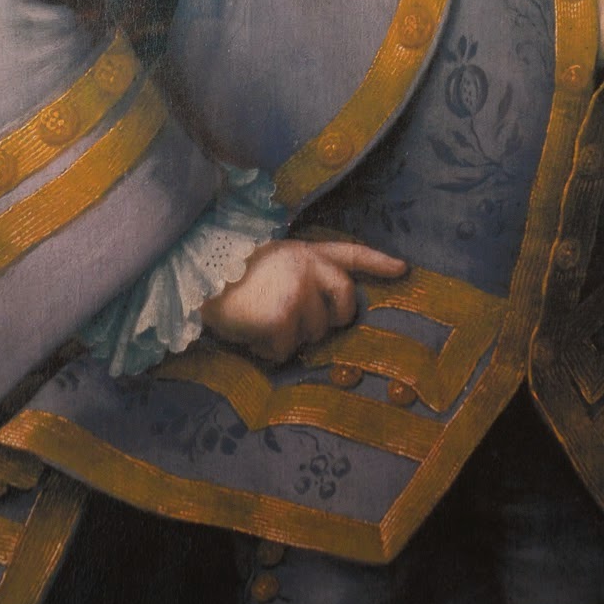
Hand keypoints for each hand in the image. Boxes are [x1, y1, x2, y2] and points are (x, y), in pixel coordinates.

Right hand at [199, 239, 406, 366]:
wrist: (199, 274)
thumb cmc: (231, 274)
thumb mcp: (275, 262)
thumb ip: (303, 277)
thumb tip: (323, 316)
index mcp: (307, 252)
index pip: (351, 253)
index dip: (378, 262)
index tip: (403, 269)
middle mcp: (310, 268)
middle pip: (346, 303)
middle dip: (333, 320)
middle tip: (302, 326)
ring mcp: (299, 293)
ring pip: (314, 334)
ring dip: (289, 338)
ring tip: (259, 321)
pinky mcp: (284, 318)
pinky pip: (285, 351)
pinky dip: (267, 351)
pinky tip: (250, 334)